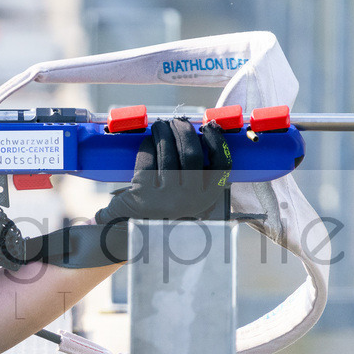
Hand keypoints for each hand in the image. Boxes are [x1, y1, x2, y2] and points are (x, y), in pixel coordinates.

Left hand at [94, 118, 231, 224]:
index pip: (221, 165)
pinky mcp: (143, 196)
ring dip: (164, 134)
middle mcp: (189, 201)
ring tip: (159, 126)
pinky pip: (147, 162)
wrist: (132, 231)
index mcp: (206, 199)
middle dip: (183, 132)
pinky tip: (147, 141)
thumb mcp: (185, 199)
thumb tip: (198, 137)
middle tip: (175, 122)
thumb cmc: (161, 208)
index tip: (210, 126)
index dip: (217, 142)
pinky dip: (147, 147)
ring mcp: (166, 199)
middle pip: (192, 154)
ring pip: (168, 155)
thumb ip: (195, 177)